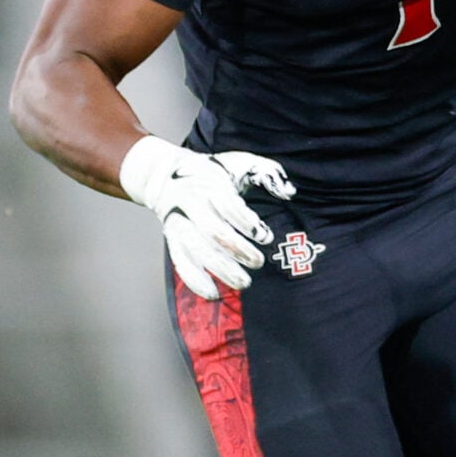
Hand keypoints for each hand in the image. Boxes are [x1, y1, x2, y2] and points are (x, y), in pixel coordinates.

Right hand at [118, 135, 294, 299]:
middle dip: (239, 250)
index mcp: (211, 186)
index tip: (265, 236)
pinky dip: (195, 281)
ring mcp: (180, 224)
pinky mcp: (172, 240)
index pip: (229, 206)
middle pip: (214, 233)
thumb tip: (289, 192)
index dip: (248, 223)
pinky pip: (181, 263)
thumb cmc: (214, 172)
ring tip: (244, 283)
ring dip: (222, 270)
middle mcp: (192, 205)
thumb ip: (267, 173)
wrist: (165, 176)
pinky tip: (213, 293)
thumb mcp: (240, 163)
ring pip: (199, 251)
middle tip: (259, 263)